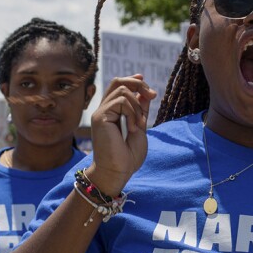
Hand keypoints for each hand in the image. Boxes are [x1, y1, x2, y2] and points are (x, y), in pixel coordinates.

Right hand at [87, 74, 156, 195]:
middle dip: (138, 84)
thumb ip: (140, 111)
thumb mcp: (139, 128)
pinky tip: (133, 128)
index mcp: (112, 113)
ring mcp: (100, 113)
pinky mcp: (100, 117)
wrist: (118, 172)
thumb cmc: (127, 157)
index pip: (119, 87)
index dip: (133, 81)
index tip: (147, 85)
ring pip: (122, 90)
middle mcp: (104, 110)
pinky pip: (121, 101)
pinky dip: (132, 113)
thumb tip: (144, 94)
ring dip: (138, 106)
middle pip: (118, 82)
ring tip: (140, 124)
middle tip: (152, 96)